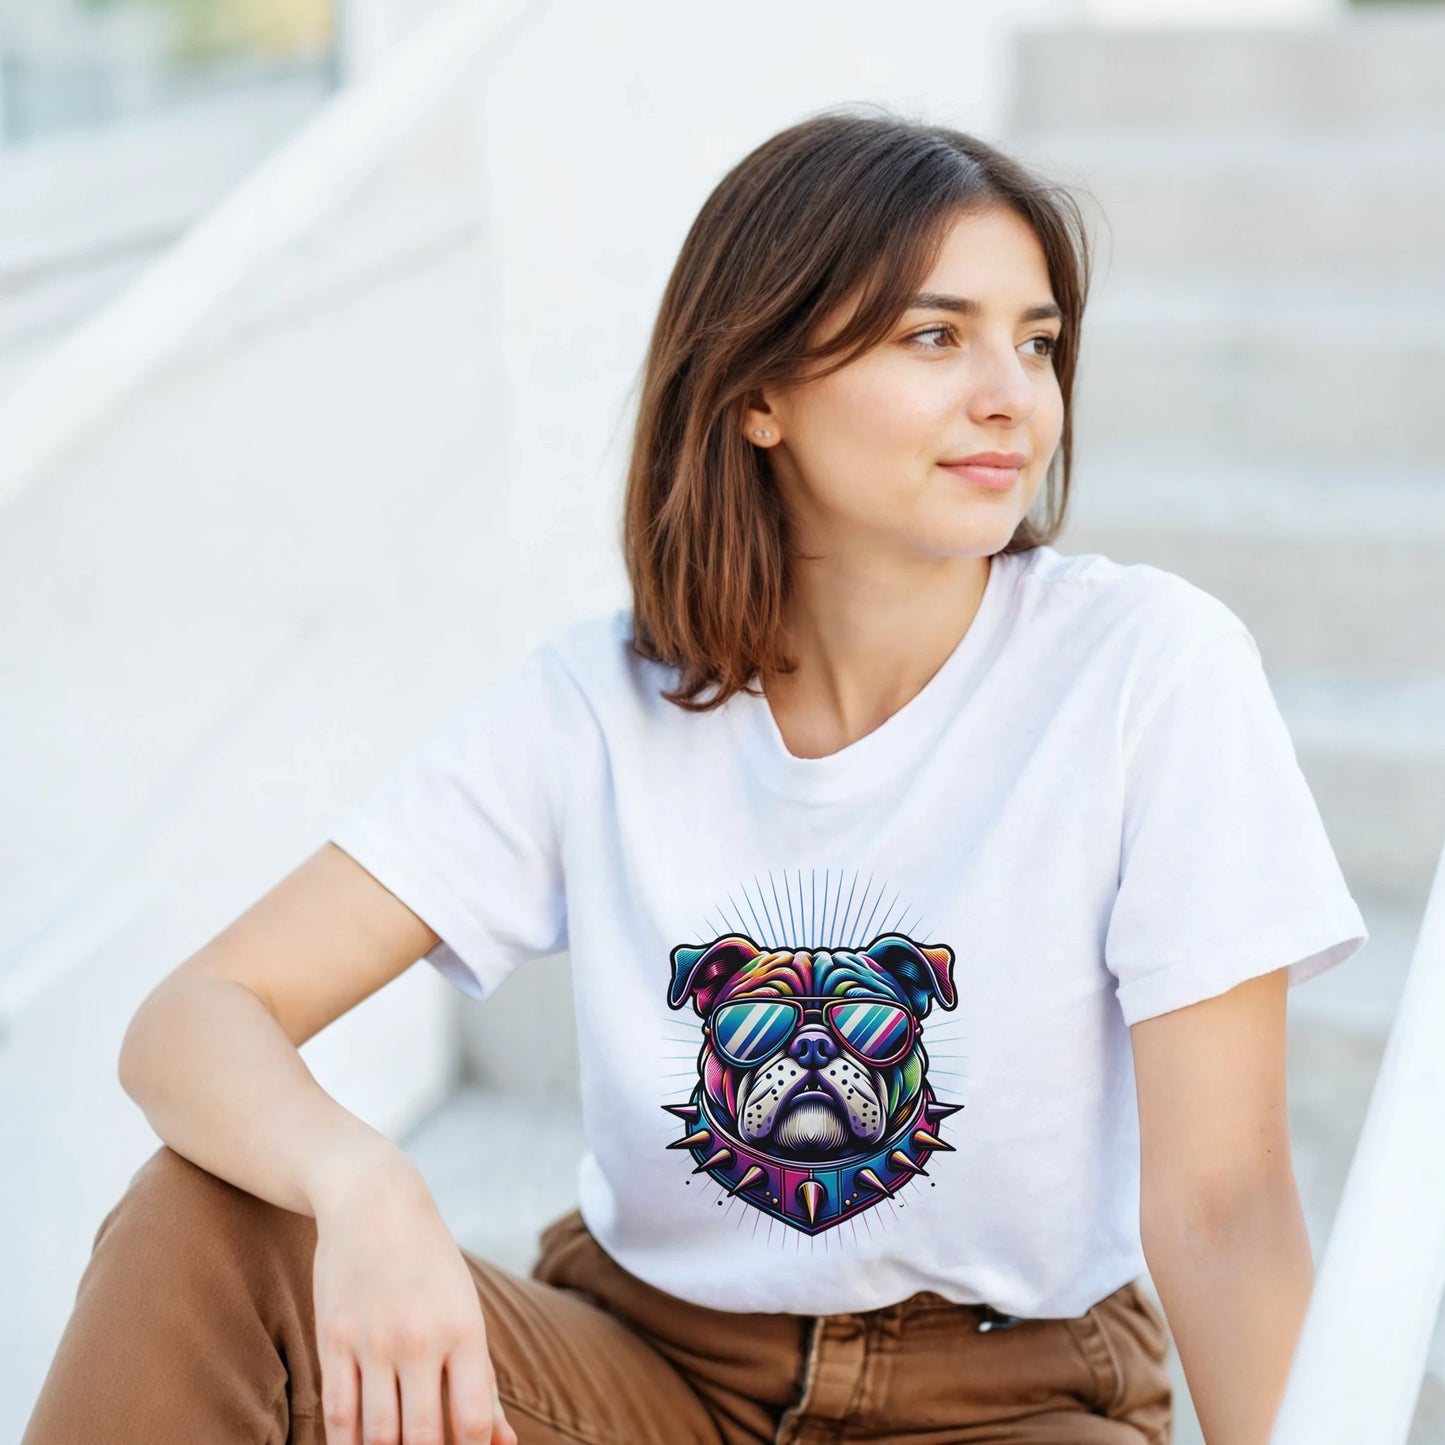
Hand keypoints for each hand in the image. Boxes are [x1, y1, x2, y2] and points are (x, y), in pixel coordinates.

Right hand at [310, 1152, 518, 1444]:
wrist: (375, 1202)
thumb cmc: (431, 1265)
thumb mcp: (467, 1311)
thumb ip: (483, 1381)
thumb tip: (506, 1444)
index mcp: (464, 1330)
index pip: (474, 1420)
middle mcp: (420, 1338)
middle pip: (423, 1437)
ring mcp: (373, 1341)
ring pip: (377, 1436)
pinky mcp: (333, 1339)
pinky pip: (336, 1415)